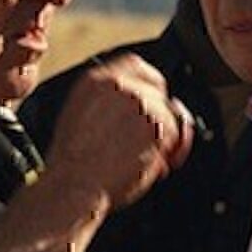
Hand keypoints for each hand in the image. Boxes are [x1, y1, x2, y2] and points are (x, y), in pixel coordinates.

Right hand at [45, 54, 193, 211]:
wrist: (74, 185)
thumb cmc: (73, 167)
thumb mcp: (79, 121)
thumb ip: (107, 107)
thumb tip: (138, 115)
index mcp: (94, 81)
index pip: (136, 66)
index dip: (150, 86)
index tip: (155, 102)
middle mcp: (118, 84)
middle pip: (158, 91)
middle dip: (162, 118)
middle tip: (156, 144)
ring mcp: (139, 101)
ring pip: (170, 114)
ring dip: (166, 139)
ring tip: (145, 162)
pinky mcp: (156, 122)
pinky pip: (178, 134)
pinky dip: (172, 152)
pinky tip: (152, 166)